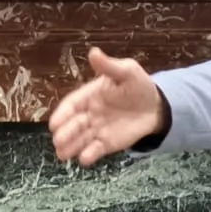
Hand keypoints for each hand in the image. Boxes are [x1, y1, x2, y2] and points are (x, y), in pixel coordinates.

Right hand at [49, 47, 166, 165]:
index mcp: (90, 95)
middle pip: (73, 124)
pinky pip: (95, 150)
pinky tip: (84, 159)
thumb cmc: (138, 85)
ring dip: (70, 146)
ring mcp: (97, 129)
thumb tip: (93, 52)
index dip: (62, 113)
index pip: (72, 104)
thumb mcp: (126, 71)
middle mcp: (89, 114)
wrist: (156, 106)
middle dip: (64, 133)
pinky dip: (89, 155)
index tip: (54, 123)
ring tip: (62, 154)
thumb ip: (109, 66)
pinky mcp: (107, 143)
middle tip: (57, 141)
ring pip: (80, 139)